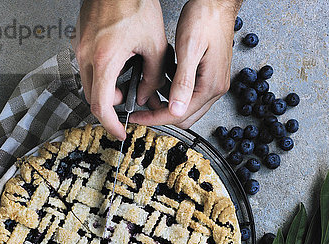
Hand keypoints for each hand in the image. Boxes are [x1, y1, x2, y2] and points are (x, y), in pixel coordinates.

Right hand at [73, 0, 166, 139]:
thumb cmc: (133, 1)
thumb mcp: (154, 43)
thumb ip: (153, 75)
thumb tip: (147, 94)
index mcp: (104, 59)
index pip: (101, 106)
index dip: (110, 124)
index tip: (119, 131)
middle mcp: (86, 55)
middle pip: (93, 98)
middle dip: (110, 104)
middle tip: (126, 98)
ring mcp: (80, 47)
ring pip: (88, 83)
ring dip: (105, 88)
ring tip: (124, 76)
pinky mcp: (80, 40)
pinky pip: (87, 66)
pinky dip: (101, 73)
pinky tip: (117, 61)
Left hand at [131, 0, 240, 129]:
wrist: (219, 2)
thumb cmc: (206, 17)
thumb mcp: (189, 49)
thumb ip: (183, 82)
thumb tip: (176, 110)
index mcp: (211, 86)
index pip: (179, 115)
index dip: (155, 118)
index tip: (138, 117)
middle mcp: (215, 89)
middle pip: (184, 117)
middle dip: (161, 116)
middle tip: (141, 110)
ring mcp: (214, 83)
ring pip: (187, 108)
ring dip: (167, 106)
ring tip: (150, 94)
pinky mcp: (210, 77)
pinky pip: (190, 95)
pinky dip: (175, 95)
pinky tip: (164, 83)